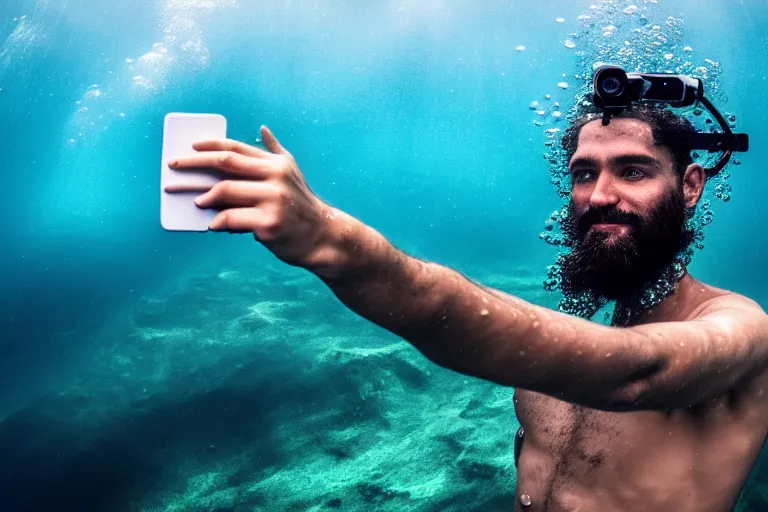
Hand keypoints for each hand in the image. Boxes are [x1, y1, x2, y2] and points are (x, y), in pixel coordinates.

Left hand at [165, 125, 336, 268]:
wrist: (321, 235)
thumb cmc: (300, 204)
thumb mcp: (292, 173)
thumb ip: (274, 151)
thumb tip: (263, 129)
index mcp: (276, 163)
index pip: (236, 147)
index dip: (209, 145)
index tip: (189, 147)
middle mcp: (275, 177)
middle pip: (225, 163)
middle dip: (194, 163)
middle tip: (173, 168)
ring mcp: (273, 200)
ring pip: (225, 192)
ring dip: (204, 197)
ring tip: (196, 202)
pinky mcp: (269, 223)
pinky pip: (231, 218)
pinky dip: (218, 221)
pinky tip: (213, 225)